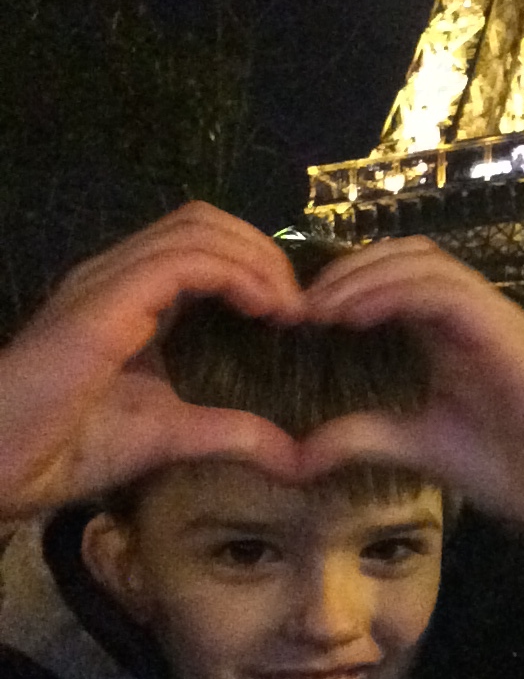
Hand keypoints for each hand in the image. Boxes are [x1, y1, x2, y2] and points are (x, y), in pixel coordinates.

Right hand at [0, 203, 302, 523]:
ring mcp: (108, 279)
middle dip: (263, 252)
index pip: (203, 243)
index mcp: (132, 296)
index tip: (295, 314)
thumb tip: (298, 457)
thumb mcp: (172, 436)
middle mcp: (118, 274)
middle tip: (299, 304)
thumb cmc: (69, 449)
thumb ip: (234, 434)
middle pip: (205, 222)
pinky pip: (183, 260)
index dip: (256, 264)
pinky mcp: (105, 299)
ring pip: (198, 228)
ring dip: (257, 260)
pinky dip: (235, 273)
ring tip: (290, 306)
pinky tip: (266, 307)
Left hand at [302, 239, 523, 612]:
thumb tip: (299, 450)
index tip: (297, 317)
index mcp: (454, 334)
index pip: (397, 277)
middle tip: (299, 305)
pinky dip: (397, 294)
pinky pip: (451, 295)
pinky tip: (356, 318)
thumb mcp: (421, 447)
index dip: (345, 283)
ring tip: (320, 308)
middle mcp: (477, 315)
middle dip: (348, 269)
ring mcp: (499, 321)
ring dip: (365, 275)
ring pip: (428, 263)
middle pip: (408, 255)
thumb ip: (366, 436)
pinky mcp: (515, 337)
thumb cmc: (516, 470)